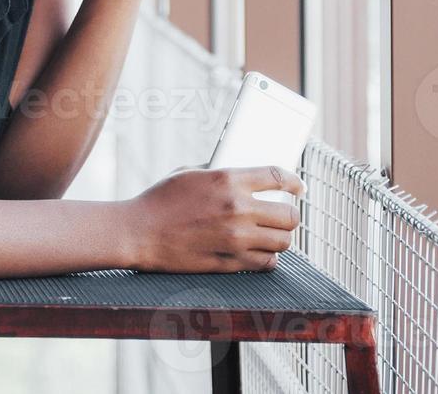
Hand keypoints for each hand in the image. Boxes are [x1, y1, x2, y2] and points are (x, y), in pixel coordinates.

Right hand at [120, 165, 305, 272]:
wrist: (138, 232)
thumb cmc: (159, 200)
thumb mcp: (189, 173)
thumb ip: (219, 173)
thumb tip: (242, 177)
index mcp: (228, 180)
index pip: (278, 178)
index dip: (295, 182)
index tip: (299, 188)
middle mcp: (238, 209)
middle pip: (289, 215)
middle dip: (290, 215)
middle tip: (283, 216)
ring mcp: (236, 238)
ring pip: (283, 242)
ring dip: (280, 238)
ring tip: (271, 235)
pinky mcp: (230, 262)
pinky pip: (266, 263)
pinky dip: (267, 258)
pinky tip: (258, 252)